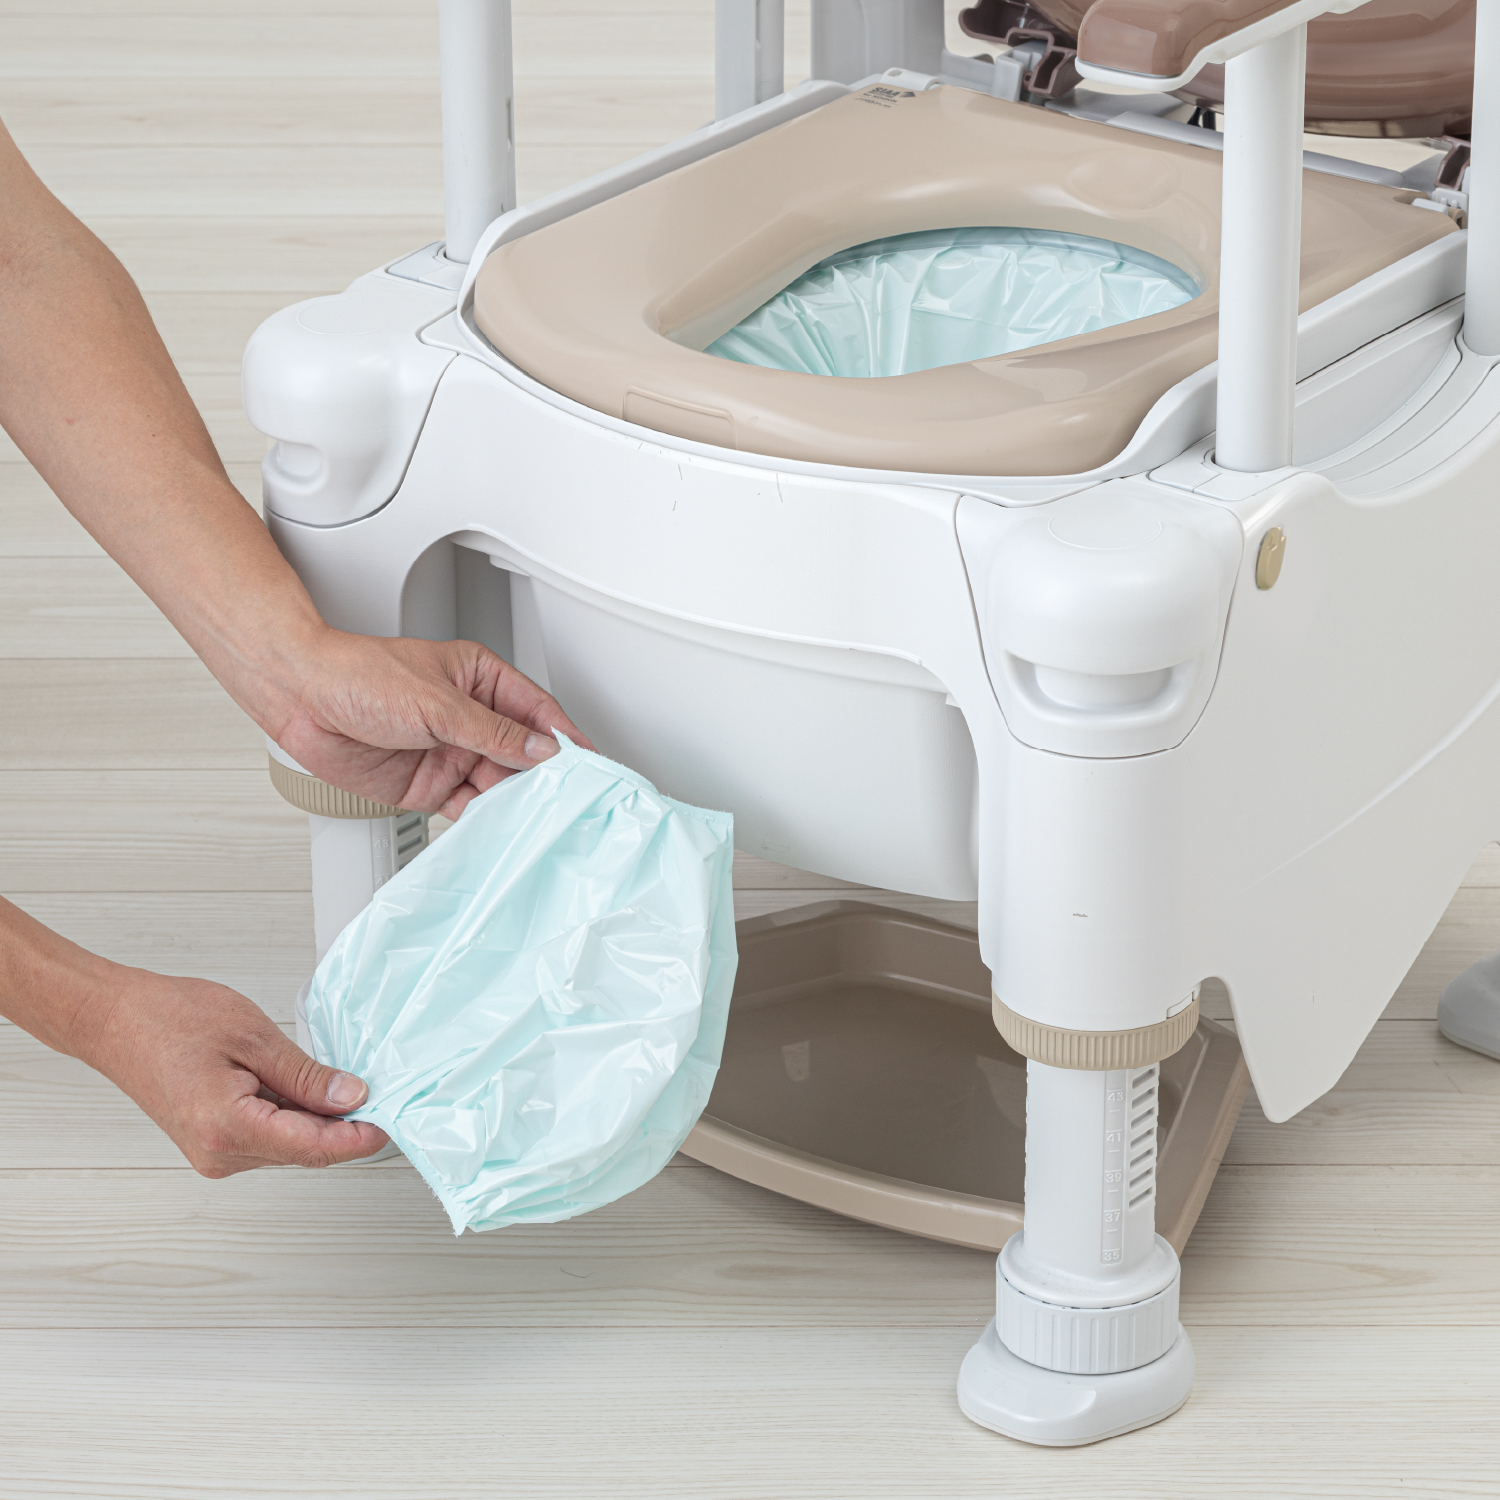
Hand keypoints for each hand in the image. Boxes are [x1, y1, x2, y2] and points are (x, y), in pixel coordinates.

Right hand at [69, 968, 389, 1176]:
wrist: (114, 1021)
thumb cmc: (169, 1019)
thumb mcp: (254, 1037)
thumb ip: (306, 1076)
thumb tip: (352, 1098)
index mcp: (229, 1128)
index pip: (315, 1148)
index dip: (360, 1137)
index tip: (393, 1119)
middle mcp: (220, 1154)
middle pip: (306, 1151)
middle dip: (344, 1124)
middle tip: (377, 1088)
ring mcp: (214, 1154)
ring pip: (290, 1146)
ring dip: (316, 1117)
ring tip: (326, 1074)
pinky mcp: (213, 1145)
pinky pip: (270, 1137)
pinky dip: (291, 1114)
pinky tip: (295, 1083)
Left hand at [268, 628, 595, 819]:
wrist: (300, 699)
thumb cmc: (358, 676)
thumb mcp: (438, 703)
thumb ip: (494, 733)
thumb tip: (542, 749)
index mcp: (480, 679)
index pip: (537, 710)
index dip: (564, 736)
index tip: (589, 761)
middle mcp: (470, 716)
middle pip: (523, 751)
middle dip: (544, 774)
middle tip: (567, 796)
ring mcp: (451, 751)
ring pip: (499, 782)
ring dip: (516, 798)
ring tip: (536, 815)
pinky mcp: (430, 784)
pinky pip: (469, 805)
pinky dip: (485, 818)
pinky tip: (500, 825)